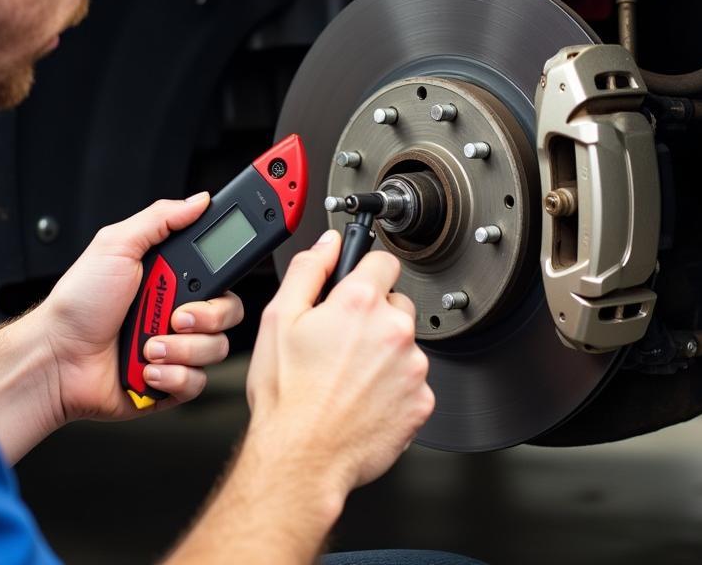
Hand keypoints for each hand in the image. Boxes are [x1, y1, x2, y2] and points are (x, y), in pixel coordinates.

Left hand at [40, 194, 244, 421]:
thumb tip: (198, 201)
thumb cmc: (79, 302)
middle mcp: (178, 311)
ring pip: (216, 348)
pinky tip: (147, 367)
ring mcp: (177, 348)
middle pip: (229, 312)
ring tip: (148, 345)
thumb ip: (161, 218)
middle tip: (174, 316)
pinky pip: (198, 382)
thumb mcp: (116, 245)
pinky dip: (173, 377)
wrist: (57, 357)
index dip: (224, 278)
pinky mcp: (172, 382)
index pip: (220, 273)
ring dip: (181, 349)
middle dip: (204, 317)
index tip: (205, 282)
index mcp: (171, 277)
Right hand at [245, 229, 433, 497]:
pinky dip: (394, 386)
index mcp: (360, 303)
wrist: (301, 456)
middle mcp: (394, 330)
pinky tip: (363, 397)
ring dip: (384, 351)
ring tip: (348, 374)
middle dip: (373, 314)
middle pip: (396, 302)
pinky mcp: (422, 402)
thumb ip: (309, 269)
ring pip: (404, 343)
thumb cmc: (287, 394)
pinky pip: (412, 380)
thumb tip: (328, 244)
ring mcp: (413, 368)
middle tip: (340, 340)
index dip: (365, 270)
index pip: (384, 260)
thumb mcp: (279, 317)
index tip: (357, 283)